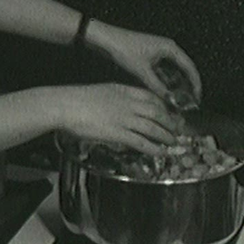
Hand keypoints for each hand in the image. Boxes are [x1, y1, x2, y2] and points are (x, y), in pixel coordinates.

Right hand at [55, 83, 181, 154]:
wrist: (66, 105)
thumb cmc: (76, 99)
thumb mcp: (101, 92)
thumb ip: (114, 100)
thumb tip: (120, 110)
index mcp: (123, 90)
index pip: (150, 97)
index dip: (163, 106)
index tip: (169, 112)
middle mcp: (128, 103)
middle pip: (157, 112)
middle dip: (170, 121)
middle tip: (178, 128)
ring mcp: (125, 118)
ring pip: (153, 127)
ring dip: (166, 135)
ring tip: (174, 142)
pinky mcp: (118, 133)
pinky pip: (142, 141)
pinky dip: (154, 148)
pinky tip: (162, 152)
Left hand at [83, 20, 201, 100]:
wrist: (105, 40)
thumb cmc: (123, 49)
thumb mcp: (142, 71)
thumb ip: (157, 87)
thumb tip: (170, 100)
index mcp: (170, 48)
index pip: (189, 68)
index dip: (195, 84)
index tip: (197, 98)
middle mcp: (167, 49)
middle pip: (183, 71)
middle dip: (186, 87)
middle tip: (188, 103)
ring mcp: (158, 54)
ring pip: (172, 73)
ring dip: (174, 87)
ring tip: (176, 102)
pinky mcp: (150, 58)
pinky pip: (162, 73)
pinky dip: (164, 83)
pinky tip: (163, 95)